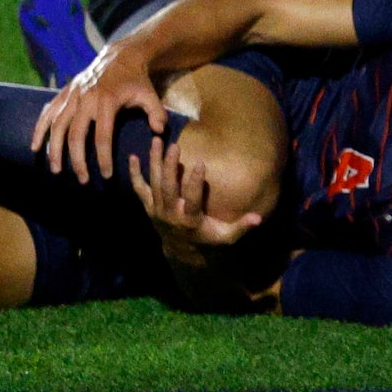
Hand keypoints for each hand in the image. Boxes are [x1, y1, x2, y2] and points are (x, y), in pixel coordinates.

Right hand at [31, 41, 164, 182]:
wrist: (119, 56)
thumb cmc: (136, 81)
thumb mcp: (150, 95)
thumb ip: (156, 113)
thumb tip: (158, 132)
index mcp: (106, 101)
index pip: (103, 136)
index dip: (104, 157)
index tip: (106, 176)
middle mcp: (85, 99)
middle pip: (76, 134)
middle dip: (77, 160)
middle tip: (82, 179)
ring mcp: (72, 95)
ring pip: (57, 125)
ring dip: (54, 149)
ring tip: (55, 170)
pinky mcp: (64, 93)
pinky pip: (48, 112)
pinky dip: (39, 129)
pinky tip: (35, 146)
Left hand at [127, 129, 265, 248]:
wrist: (182, 251)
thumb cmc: (208, 239)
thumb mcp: (226, 237)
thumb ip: (242, 226)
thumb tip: (259, 218)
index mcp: (190, 220)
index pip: (191, 199)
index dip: (195, 182)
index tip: (200, 163)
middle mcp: (171, 214)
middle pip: (167, 188)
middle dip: (169, 167)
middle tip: (173, 146)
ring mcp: (157, 210)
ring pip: (153, 183)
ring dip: (154, 162)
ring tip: (156, 141)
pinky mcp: (149, 207)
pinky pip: (139, 189)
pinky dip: (134, 174)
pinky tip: (132, 156)